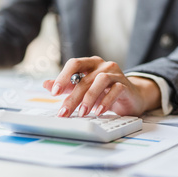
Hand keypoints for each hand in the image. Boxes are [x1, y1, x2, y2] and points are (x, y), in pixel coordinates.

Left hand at [43, 56, 160, 116]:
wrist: (131, 96)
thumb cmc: (104, 91)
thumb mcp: (83, 88)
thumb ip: (66, 85)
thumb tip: (45, 84)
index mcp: (90, 63)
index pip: (74, 63)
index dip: (62, 77)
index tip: (54, 93)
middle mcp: (103, 65)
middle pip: (84, 79)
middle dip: (72, 98)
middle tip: (64, 112)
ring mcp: (115, 73)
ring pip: (100, 81)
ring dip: (88, 98)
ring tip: (82, 113)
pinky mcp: (125, 85)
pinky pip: (115, 90)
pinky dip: (105, 102)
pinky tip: (98, 112)